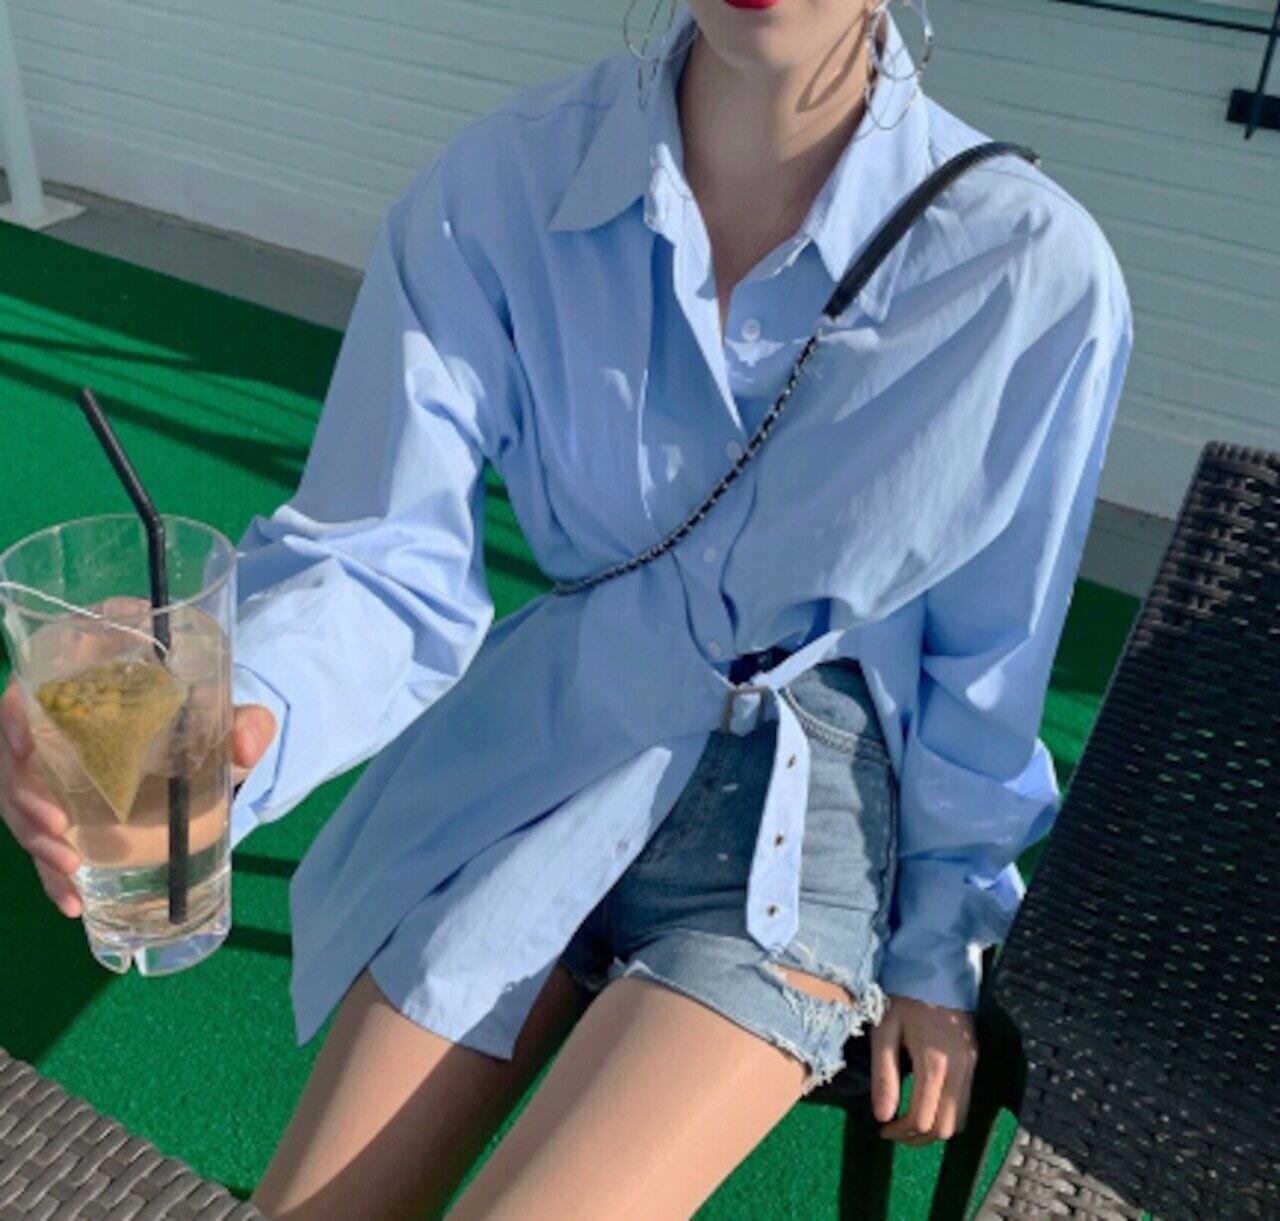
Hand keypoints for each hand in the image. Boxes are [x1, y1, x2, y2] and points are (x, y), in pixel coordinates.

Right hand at [0, 674, 276, 917]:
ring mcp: (53, 778)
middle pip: (13, 759)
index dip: (13, 717)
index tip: (23, 745)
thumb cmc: (204, 726)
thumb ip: (245, 724)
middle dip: (23, 797)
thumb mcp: (225, 723)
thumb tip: (248, 744)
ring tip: (69, 868)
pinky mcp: (63, 817)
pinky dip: (51, 875)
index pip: (30, 693)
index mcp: (89, 692)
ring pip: (19, 805)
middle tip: (58, 828)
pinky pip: (42, 844)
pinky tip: (72, 901)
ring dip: (33, 839)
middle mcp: (58, 734)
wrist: (203, 758)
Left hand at [870, 993, 976, 1144]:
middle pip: (947, 1127)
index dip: (901, 1132)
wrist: (935, 965)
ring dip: (935, 1127)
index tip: (882, 1129)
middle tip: (895, 1131)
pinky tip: (926, 1101)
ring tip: (908, 1121)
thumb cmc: (903, 995)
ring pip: (961, 1118)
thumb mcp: (885, 1030)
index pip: (923, 1118)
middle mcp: (960, 1069)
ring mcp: (972, 1064)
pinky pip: (966, 1100)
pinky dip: (947, 1112)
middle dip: (919, 1137)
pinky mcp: (975, 1059)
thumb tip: (883, 1117)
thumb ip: (883, 1075)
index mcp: (934, 1063)